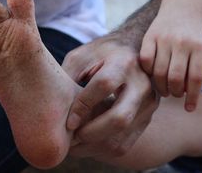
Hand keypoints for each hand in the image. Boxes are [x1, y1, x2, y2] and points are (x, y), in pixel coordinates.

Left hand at [62, 35, 158, 157]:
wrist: (132, 52)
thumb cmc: (99, 54)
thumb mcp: (81, 57)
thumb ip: (67, 77)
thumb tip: (52, 107)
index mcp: (123, 62)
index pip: (104, 85)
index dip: (83, 105)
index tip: (68, 120)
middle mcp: (142, 84)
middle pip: (119, 118)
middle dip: (90, 133)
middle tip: (71, 136)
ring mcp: (149, 104)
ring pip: (121, 137)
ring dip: (93, 146)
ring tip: (74, 142)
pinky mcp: (147, 119)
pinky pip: (124, 144)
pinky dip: (101, 148)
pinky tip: (86, 142)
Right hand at [140, 9, 201, 111]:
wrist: (182, 8)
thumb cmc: (192, 36)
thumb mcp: (201, 51)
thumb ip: (195, 70)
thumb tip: (185, 95)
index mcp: (198, 47)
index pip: (196, 78)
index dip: (192, 96)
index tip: (189, 108)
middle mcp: (181, 42)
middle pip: (175, 77)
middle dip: (174, 92)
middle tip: (173, 94)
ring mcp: (164, 39)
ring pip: (159, 71)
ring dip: (161, 86)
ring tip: (163, 89)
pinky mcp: (149, 36)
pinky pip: (145, 60)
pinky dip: (148, 71)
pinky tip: (152, 74)